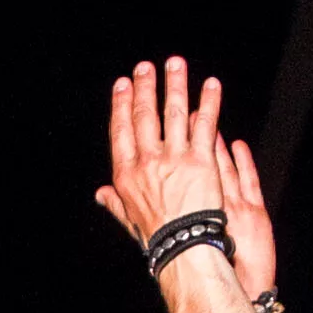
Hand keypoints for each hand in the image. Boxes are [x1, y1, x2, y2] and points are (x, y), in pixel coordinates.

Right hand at [90, 54, 275, 307]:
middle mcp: (148, 161)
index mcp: (127, 174)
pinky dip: (209, 102)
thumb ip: (116, 203)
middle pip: (145, 116)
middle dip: (145, 88)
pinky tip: (211, 85)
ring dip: (175, 85)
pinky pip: (206, 125)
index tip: (122, 85)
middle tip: (146, 67)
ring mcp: (175, 159)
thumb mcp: (130, 219)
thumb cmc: (158, 238)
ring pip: (174, 113)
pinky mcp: (202, 161)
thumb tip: (100, 195)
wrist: (184, 249)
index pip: (122, 131)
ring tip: (176, 64)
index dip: (122, 105)